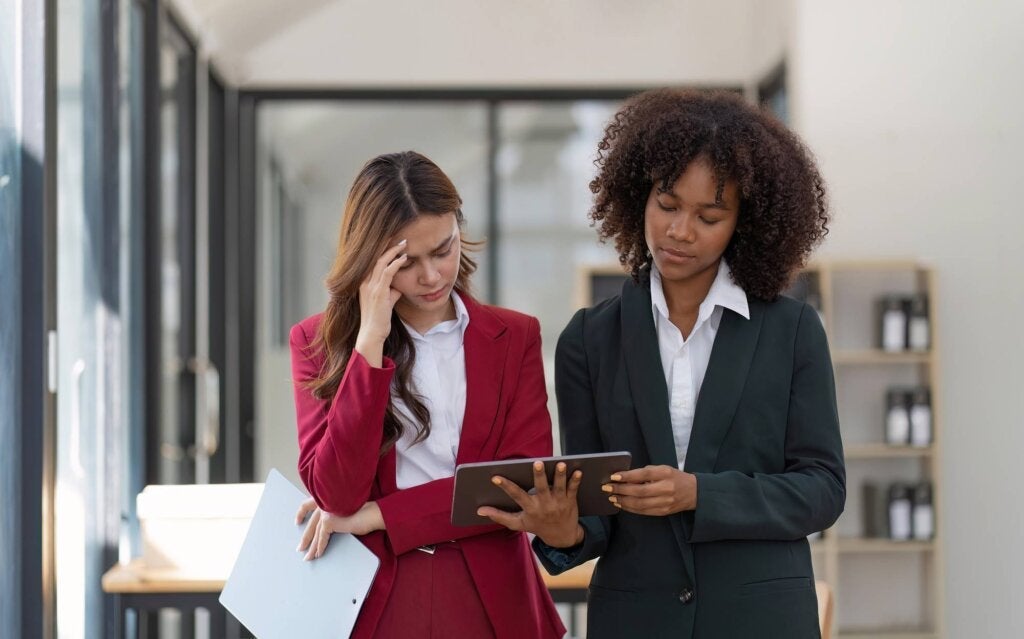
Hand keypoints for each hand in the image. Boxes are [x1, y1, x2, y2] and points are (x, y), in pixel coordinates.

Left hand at [294, 499, 384, 559]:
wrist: (372, 512)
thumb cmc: (364, 510)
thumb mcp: (345, 511)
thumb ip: (335, 513)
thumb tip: (329, 526)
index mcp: (327, 497)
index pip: (308, 504)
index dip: (301, 513)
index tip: (297, 520)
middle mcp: (324, 502)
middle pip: (311, 524)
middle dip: (306, 538)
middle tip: (301, 548)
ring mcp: (325, 511)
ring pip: (316, 533)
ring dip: (312, 547)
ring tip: (308, 557)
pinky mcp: (329, 521)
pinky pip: (322, 538)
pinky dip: (321, 547)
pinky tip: (319, 553)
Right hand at [355, 240, 407, 365]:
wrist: (372, 333)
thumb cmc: (379, 319)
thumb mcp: (385, 301)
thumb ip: (391, 291)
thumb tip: (400, 285)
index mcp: (363, 282)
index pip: (372, 260)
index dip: (382, 249)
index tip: (392, 240)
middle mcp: (364, 282)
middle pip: (375, 257)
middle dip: (388, 245)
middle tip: (400, 237)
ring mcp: (370, 286)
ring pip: (381, 261)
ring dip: (394, 251)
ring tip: (404, 243)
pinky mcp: (378, 292)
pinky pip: (388, 272)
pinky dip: (396, 263)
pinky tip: (405, 258)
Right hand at [477, 461, 584, 548]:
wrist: (561, 537)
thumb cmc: (537, 526)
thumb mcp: (518, 523)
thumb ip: (499, 516)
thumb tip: (480, 510)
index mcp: (530, 508)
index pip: (516, 495)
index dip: (505, 486)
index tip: (495, 477)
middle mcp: (544, 505)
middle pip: (541, 488)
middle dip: (539, 476)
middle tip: (537, 463)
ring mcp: (558, 502)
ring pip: (559, 487)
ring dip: (560, 476)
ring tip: (560, 464)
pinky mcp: (570, 501)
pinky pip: (573, 489)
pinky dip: (576, 481)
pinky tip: (578, 471)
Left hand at [602, 465, 696, 515]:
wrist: (694, 492)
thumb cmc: (674, 477)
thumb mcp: (663, 469)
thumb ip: (646, 472)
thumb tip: (624, 476)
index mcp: (666, 474)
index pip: (644, 474)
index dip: (627, 476)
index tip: (613, 476)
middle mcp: (666, 489)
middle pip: (639, 491)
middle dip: (621, 490)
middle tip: (607, 487)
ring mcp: (665, 502)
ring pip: (639, 504)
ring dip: (623, 501)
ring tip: (611, 497)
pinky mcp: (663, 512)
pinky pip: (643, 511)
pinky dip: (630, 508)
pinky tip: (621, 504)